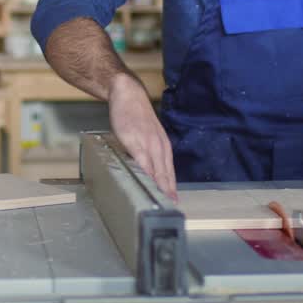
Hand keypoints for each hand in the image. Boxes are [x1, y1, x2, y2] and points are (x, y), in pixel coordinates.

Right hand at [108, 72, 176, 200]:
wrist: (128, 94)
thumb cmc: (136, 116)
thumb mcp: (147, 135)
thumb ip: (148, 152)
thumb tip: (146, 170)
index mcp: (163, 147)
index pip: (169, 172)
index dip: (171, 188)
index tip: (174, 203)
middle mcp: (159, 146)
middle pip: (166, 173)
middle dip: (169, 191)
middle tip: (172, 208)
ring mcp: (148, 144)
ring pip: (157, 169)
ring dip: (161, 186)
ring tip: (164, 202)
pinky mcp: (135, 141)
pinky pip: (142, 161)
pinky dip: (146, 174)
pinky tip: (147, 184)